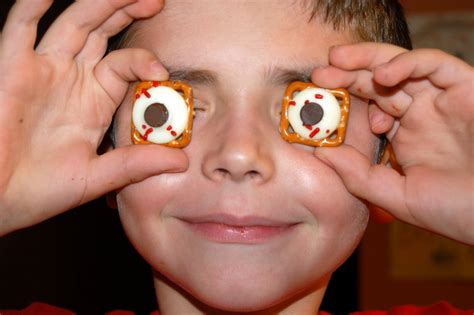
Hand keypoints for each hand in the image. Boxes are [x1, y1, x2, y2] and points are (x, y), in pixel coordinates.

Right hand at [0, 0, 187, 235]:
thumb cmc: (41, 191)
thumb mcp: (96, 177)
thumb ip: (135, 165)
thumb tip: (180, 159)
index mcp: (94, 101)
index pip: (125, 65)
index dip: (144, 62)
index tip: (161, 72)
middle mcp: (71, 79)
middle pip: (103, 33)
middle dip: (127, 12)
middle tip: (156, 1)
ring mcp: (42, 70)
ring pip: (73, 22)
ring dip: (99, 3)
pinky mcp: (11, 68)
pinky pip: (22, 26)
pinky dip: (36, 4)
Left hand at [312, 43, 473, 243]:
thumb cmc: (456, 211)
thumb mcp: (397, 196)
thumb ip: (359, 175)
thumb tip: (319, 153)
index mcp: (404, 135)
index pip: (368, 107)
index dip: (345, 102)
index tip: (318, 104)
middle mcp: (421, 114)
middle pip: (379, 82)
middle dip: (348, 73)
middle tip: (318, 72)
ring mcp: (442, 99)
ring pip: (402, 66)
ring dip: (368, 60)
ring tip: (338, 62)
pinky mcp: (468, 88)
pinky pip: (435, 64)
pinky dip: (408, 63)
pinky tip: (382, 76)